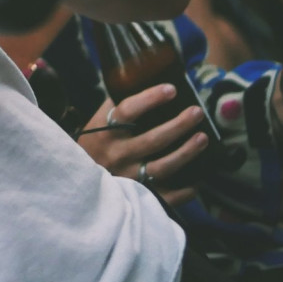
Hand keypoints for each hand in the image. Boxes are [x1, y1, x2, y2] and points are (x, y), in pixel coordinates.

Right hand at [77, 84, 207, 205]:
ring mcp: (128, 178)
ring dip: (186, 152)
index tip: (171, 89)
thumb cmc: (93, 147)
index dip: (151, 99)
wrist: (79, 183)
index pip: (128, 111)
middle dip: (179, 125)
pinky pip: (166, 196)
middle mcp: (117, 155)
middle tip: (197, 112)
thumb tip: (142, 84)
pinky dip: (185, 190)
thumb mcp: (96, 124)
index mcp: (105, 132)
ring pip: (163, 167)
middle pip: (153, 139)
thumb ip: (116, 108)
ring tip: (203, 138)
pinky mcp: (137, 197)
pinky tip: (197, 178)